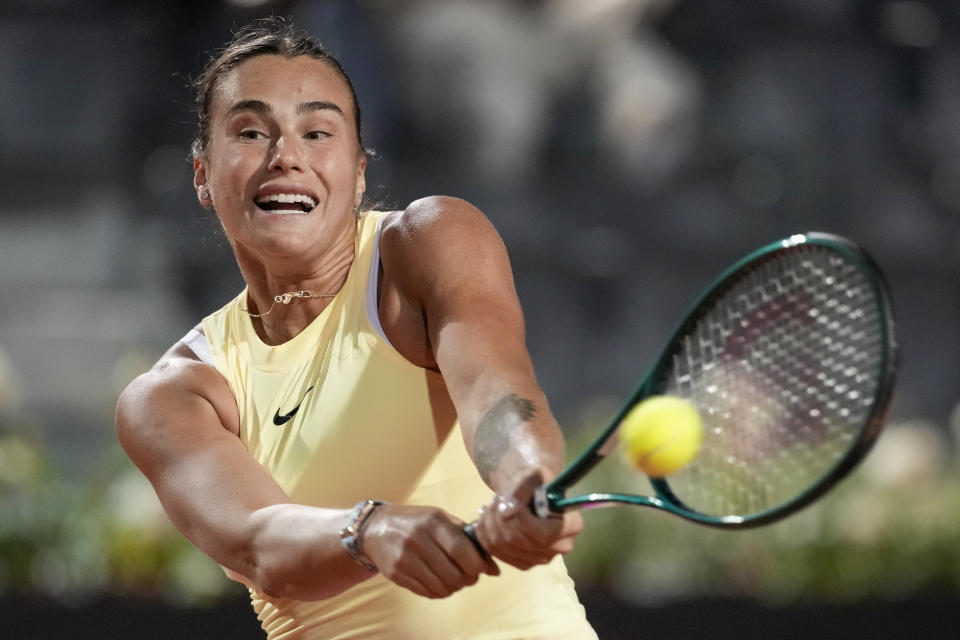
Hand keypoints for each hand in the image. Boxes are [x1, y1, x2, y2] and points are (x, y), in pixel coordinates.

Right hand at [361, 504, 499, 598]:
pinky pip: (427, 593)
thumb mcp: (439, 518)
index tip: (481, 568)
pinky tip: (438, 582)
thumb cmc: (416, 522)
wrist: (375, 528)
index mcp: (432, 522)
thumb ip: (467, 538)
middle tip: (469, 576)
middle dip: (468, 580)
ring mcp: (405, 558)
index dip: (476, 565)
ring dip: (454, 587)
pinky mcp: (396, 574)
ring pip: (441, 586)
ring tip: (454, 579)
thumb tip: (494, 569)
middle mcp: (417, 539)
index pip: (460, 550)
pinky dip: (439, 592)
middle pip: (453, 573)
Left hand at [473, 469, 583, 570]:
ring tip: (493, 506)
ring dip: (490, 522)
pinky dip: (485, 533)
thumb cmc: (536, 483)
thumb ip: (525, 485)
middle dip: (500, 517)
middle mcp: (560, 547)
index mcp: (571, 525)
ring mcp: (541, 559)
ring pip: (503, 546)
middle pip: (518, 540)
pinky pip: (495, 552)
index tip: (511, 500)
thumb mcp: (534, 474)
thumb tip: (508, 509)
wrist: (530, 496)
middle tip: (498, 499)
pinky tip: (490, 519)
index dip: (521, 518)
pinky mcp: (524, 564)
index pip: (543, 534)